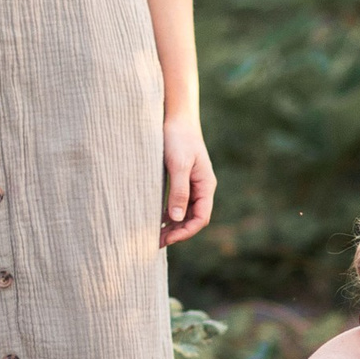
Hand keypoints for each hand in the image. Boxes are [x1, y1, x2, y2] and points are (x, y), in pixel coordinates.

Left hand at [159, 116, 215, 245]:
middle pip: (193, 218)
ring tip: (153, 235)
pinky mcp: (181, 180)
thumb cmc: (178, 137)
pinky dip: (168, 214)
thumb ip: (179, 191)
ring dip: (172, 225)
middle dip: (177, 232)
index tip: (168, 238)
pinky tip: (155, 218)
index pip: (201, 218)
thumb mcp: (178, 165)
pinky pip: (178, 203)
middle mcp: (201, 187)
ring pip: (184, 212)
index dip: (185, 231)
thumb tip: (176, 218)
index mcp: (206, 185)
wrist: (175, 116)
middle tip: (156, 242)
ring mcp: (192, 184)